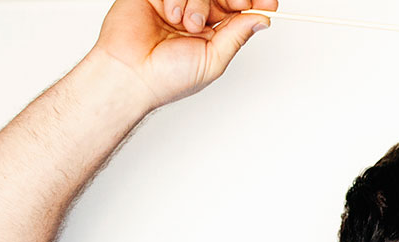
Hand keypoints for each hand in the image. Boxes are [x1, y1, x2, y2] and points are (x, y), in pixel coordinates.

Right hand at [90, 0, 277, 111]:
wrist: (130, 74)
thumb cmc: (167, 77)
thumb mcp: (213, 60)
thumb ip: (237, 36)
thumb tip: (263, 20)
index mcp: (213, 32)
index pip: (239, 9)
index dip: (254, 3)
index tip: (268, 3)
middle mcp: (196, 14)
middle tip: (236, 3)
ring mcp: (175, 1)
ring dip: (200, 3)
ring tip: (187, 25)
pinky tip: (170, 16)